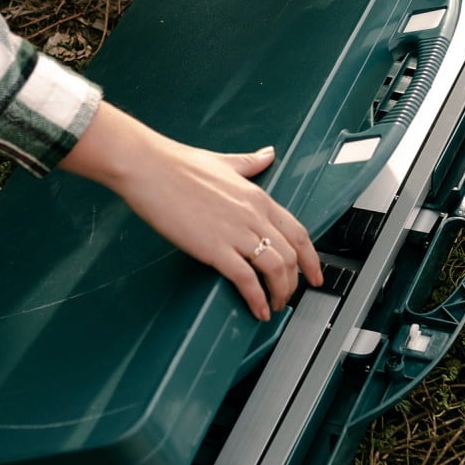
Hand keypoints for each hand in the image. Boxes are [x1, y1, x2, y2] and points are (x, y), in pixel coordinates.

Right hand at [60, 102, 321, 319]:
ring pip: (275, 269)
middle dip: (295, 282)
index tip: (315, 273)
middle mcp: (253, 215)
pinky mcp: (215, 248)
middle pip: (291, 256)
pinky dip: (256, 299)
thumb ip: (249, 163)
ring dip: (278, 294)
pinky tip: (256, 310)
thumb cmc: (178, 165)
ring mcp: (236, 232)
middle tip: (289, 297)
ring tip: (272, 306)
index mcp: (257, 196)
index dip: (312, 258)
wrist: (149, 168)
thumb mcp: (223, 162)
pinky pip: (246, 279)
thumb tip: (267, 154)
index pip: (298, 232)